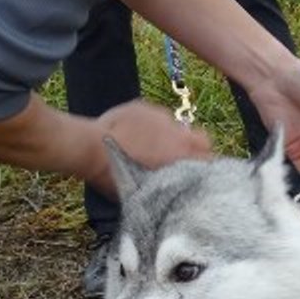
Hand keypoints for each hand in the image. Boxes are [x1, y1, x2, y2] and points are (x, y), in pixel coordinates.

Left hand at [87, 100, 211, 195]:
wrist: (88, 147)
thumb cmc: (113, 175)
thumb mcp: (143, 191)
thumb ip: (165, 187)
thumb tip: (170, 193)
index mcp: (182, 156)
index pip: (211, 160)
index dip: (205, 168)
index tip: (197, 174)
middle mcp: (179, 134)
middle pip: (203, 140)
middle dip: (196, 149)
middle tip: (178, 159)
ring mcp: (162, 117)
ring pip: (179, 126)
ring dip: (172, 136)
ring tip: (153, 145)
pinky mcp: (144, 106)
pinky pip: (157, 115)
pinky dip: (151, 124)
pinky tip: (135, 133)